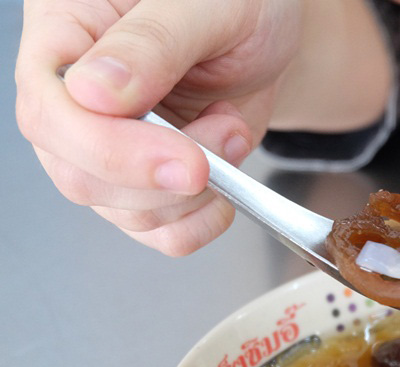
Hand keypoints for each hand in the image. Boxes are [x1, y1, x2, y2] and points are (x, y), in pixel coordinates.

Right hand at [15, 0, 302, 254]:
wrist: (269, 29)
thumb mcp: (207, 4)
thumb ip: (152, 42)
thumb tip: (92, 92)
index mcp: (66, 31)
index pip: (51, 110)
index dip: (112, 149)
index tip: (184, 159)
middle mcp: (76, 95)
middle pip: (78, 174)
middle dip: (161, 180)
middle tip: (221, 142)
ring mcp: (109, 144)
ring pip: (122, 211)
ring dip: (195, 192)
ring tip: (229, 126)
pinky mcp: (147, 179)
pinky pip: (159, 231)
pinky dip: (202, 218)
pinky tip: (226, 171)